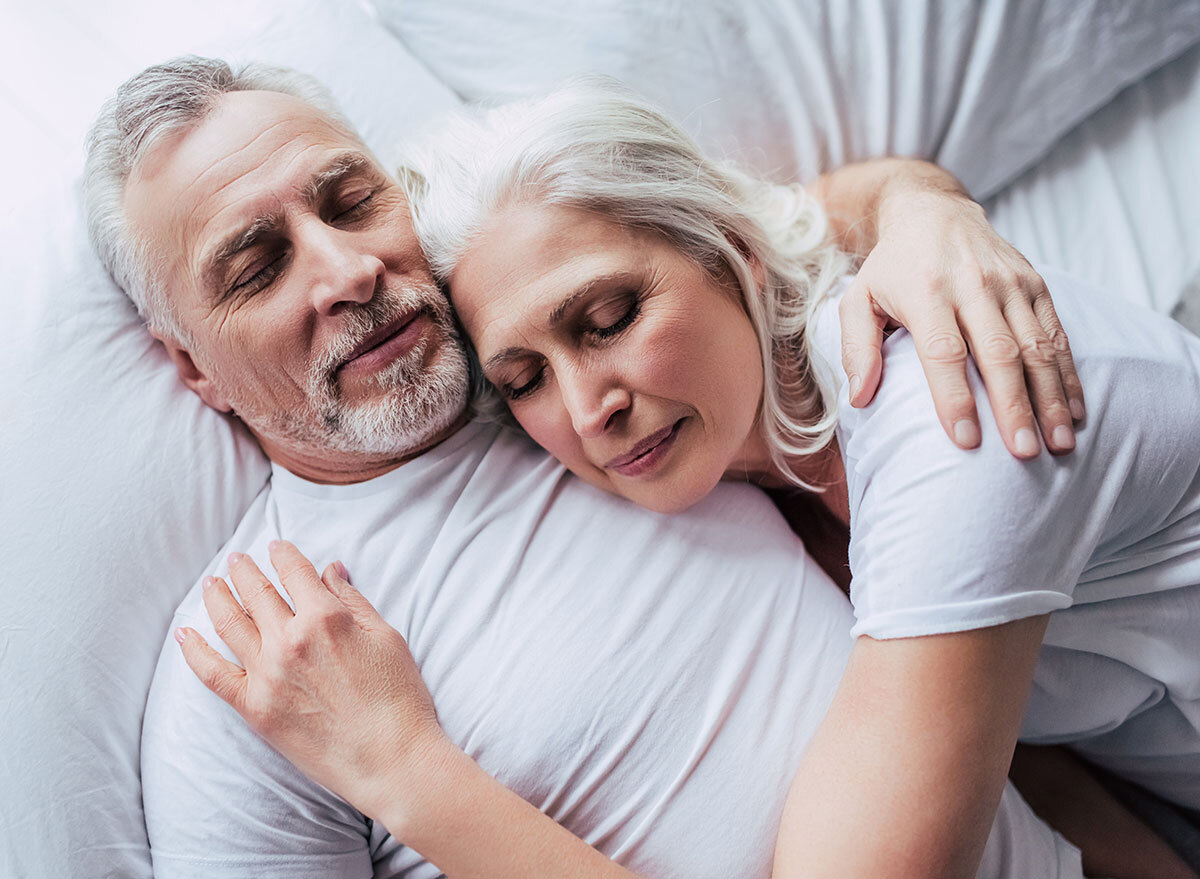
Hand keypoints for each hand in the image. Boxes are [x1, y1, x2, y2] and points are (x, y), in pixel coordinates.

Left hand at [175, 540, 448, 821]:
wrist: (391, 759)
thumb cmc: (400, 698)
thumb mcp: (386, 636)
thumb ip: (353, 600)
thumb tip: (329, 570)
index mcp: (326, 617)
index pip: (294, 572)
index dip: (283, 554)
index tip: (276, 546)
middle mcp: (290, 640)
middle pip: (256, 592)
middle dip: (245, 570)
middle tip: (236, 559)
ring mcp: (267, 674)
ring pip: (229, 623)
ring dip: (217, 597)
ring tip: (211, 583)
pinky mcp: (254, 708)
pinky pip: (212, 673)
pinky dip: (194, 650)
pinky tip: (184, 633)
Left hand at [839, 188, 1083, 458]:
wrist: (933, 211)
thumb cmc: (891, 268)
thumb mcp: (857, 299)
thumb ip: (856, 348)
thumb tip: (860, 398)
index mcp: (926, 291)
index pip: (943, 352)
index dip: (955, 397)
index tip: (966, 441)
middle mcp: (973, 285)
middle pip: (998, 353)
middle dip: (1013, 406)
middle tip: (1023, 452)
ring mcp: (1010, 284)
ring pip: (1036, 346)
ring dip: (1050, 397)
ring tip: (1059, 443)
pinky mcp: (1035, 284)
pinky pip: (1056, 334)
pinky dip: (1068, 375)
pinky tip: (1075, 412)